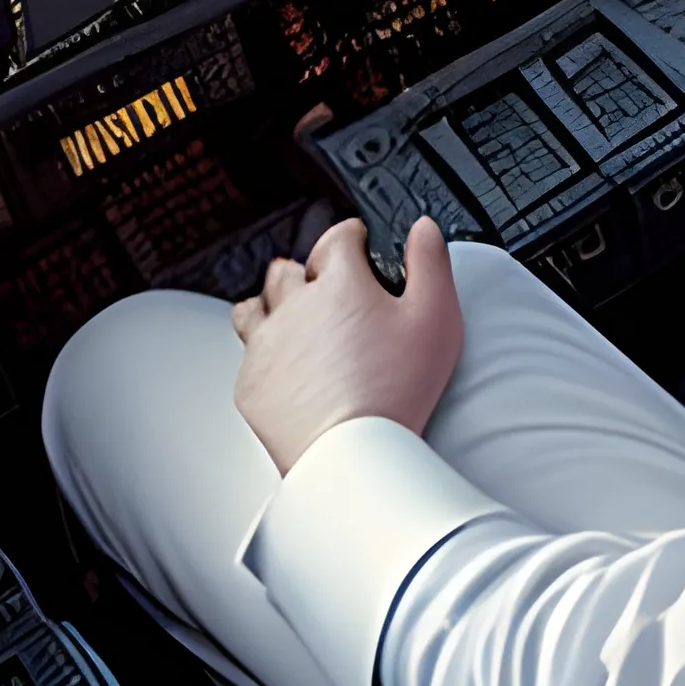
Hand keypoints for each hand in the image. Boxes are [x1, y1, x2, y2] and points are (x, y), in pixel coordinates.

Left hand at [232, 216, 462, 474]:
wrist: (351, 456)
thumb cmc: (396, 390)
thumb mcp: (435, 317)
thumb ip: (431, 262)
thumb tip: (423, 228)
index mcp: (338, 284)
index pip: (336, 237)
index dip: (353, 237)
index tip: (361, 245)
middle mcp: (295, 307)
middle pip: (288, 269)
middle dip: (308, 271)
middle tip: (330, 287)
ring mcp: (266, 346)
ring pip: (255, 307)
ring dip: (274, 304)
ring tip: (296, 319)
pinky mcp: (251, 386)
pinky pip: (249, 355)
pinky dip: (266, 353)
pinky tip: (288, 366)